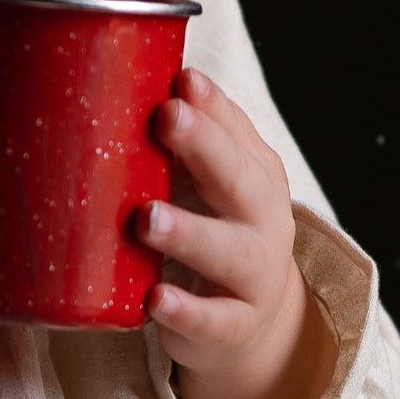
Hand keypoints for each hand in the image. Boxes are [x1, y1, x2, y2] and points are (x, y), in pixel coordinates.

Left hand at [139, 68, 331, 398]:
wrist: (249, 320)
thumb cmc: (215, 228)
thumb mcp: (208, 181)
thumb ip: (185, 137)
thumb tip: (138, 71)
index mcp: (254, 174)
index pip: (237, 132)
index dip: (211, 108)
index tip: (178, 82)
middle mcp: (261, 219)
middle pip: (241, 180)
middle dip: (205, 147)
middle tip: (167, 118)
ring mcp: (251, 276)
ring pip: (228, 252)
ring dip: (189, 233)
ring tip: (146, 219)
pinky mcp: (231, 327)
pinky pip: (213, 321)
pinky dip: (185, 312)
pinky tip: (154, 300)